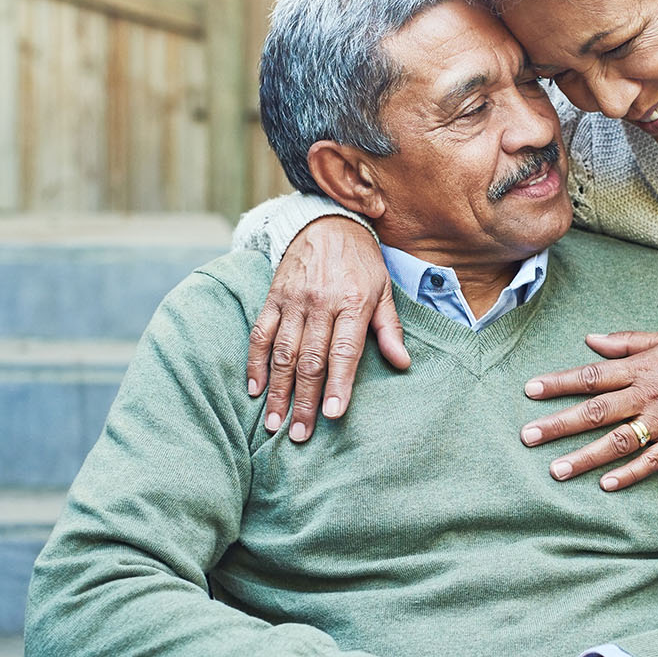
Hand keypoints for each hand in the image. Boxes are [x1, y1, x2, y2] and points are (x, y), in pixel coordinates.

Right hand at [246, 216, 410, 441]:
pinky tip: (255, 389)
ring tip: (274, 423)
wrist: (326, 221)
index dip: (338, 385)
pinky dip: (255, 362)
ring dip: (277, 390)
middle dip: (304, 401)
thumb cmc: (361, 262)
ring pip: (283, 352)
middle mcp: (320, 303)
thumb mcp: (384, 289)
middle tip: (300, 435)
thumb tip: (403, 363)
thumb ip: (390, 328)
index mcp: (353, 303)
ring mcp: (293, 301)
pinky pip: (260, 334)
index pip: (344, 352)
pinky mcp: (272, 297)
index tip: (333, 415)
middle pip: (310, 360)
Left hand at [520, 331, 657, 490]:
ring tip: (556, 470)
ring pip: (618, 442)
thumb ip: (625, 341)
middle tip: (528, 437)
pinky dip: (630, 474)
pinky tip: (605, 485)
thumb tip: (590, 339)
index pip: (591, 376)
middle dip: (560, 425)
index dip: (559, 383)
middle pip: (596, 412)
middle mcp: (646, 397)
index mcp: (639, 370)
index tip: (530, 390)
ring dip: (585, 457)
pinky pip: (652, 461)